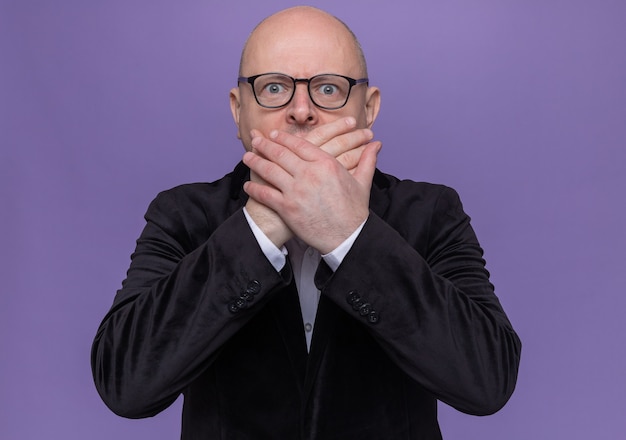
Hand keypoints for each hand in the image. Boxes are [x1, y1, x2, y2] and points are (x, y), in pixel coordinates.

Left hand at [242, 121, 381, 253]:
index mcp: (326, 164)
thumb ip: (366, 160)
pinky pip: (266, 194)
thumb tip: (376, 145)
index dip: (284, 138)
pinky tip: (248, 185)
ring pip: (270, 170)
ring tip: (246, 157)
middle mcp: (309, 173)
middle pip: (281, 154)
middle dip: (265, 146)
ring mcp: (296, 190)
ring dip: (255, 162)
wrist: (348, 237)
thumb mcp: (362, 182)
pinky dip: (254, 188)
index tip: (273, 134)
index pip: (300, 144)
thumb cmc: (355, 211)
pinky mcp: (287, 208)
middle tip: (255, 142)